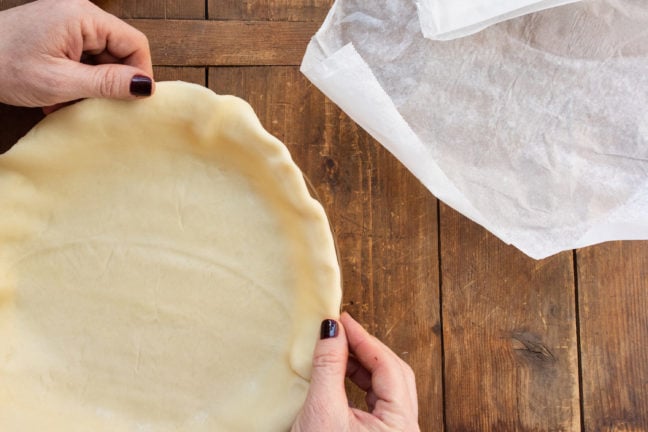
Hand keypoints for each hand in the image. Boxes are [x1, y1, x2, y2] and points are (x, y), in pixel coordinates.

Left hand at [0, 0, 153, 112]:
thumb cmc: (4, 66)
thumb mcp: (60, 82)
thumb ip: (106, 83)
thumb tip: (145, 87)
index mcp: (83, 16)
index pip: (134, 43)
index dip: (139, 73)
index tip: (132, 101)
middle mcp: (79, 12)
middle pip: (120, 50)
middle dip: (112, 80)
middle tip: (96, 105)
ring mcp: (68, 21)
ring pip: (103, 56)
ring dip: (93, 83)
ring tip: (71, 100)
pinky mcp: (58, 31)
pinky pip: (85, 55)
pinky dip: (80, 77)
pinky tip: (63, 93)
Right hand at [292, 312, 419, 431]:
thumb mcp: (322, 410)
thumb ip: (328, 366)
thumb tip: (330, 329)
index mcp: (400, 425)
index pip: (388, 366)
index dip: (364, 338)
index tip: (341, 319)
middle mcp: (404, 429)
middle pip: (393, 373)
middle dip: (366, 348)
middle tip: (340, 329)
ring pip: (386, 386)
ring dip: (361, 363)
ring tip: (336, 348)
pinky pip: (376, 399)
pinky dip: (359, 380)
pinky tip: (340, 371)